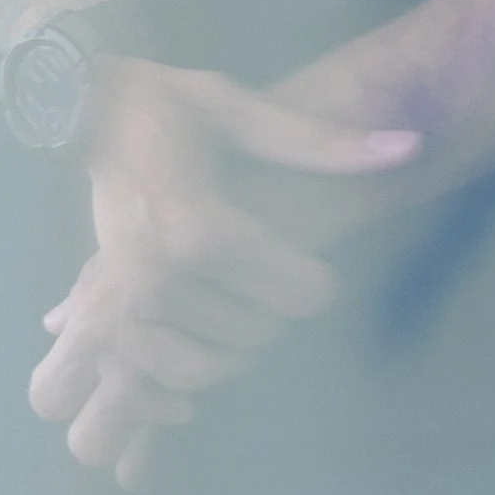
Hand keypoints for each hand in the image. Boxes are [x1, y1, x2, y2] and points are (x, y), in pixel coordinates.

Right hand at [27, 58, 417, 484]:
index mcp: (201, 229)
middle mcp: (158, 278)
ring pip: (210, 370)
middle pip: (259, 333)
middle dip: (276, 310)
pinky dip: (181, 386)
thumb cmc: (168, 107)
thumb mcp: (245, 111)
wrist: (82, 114)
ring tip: (237, 307)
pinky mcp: (103, 320)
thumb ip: (325, 143)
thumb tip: (412, 147)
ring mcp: (124, 307)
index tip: (312, 268)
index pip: (297, 292)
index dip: (317, 284)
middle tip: (269, 276)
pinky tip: (198, 358)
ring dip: (234, 350)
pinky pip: (155, 385)